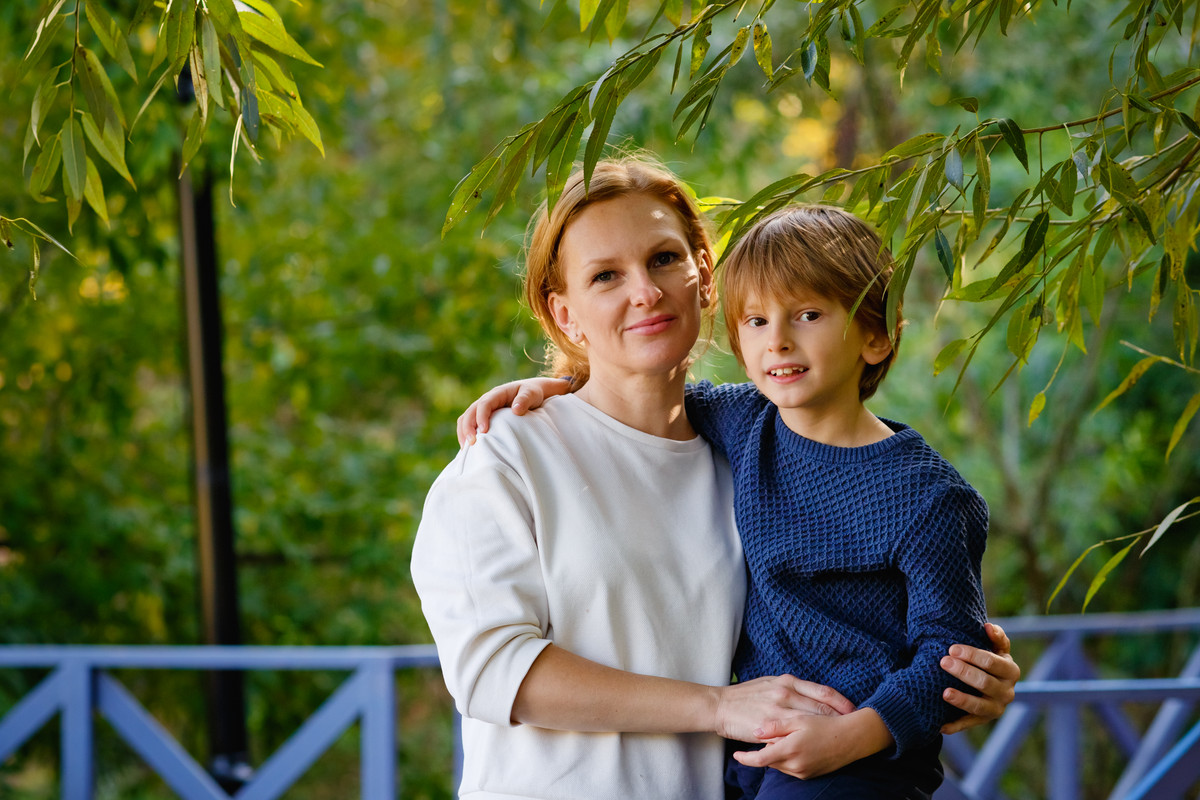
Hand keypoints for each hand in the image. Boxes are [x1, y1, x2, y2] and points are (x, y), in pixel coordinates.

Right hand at [456, 377, 570, 444]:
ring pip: (466, 418)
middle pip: (470, 412)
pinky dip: (466, 435)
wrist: (532, 392)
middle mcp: (487, 400)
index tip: (484, 431)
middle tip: (471, 444)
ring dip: (463, 433)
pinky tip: (469, 449)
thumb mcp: (532, 393)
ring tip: (466, 450)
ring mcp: (483, 409)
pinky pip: (469, 424)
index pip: (484, 404)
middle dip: (467, 428)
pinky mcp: (483, 417)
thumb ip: (525, 399)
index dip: (481, 417)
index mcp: (497, 394)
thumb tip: (515, 410)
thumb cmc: (533, 393)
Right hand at [714, 675, 855, 742]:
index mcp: (788, 681)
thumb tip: (812, 695)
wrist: (720, 706)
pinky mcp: (769, 727)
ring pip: (811, 722)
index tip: (855, 711)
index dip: (842, 703)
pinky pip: (793, 735)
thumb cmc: (745, 695)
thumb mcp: (770, 683)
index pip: (823, 692)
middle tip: (856, 728)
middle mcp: (786, 693)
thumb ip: (792, 688)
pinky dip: (807, 741)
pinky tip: (816, 747)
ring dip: (828, 731)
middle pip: (822, 708)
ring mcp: (778, 711)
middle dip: (841, 718)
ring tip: (841, 740)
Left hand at [732, 709, 891, 779]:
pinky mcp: (809, 774)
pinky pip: (790, 768)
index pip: (760, 759)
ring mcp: (802, 772)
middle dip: (764, 750)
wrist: (851, 739)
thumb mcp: (799, 720)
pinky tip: (794, 745)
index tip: (736, 755)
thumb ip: (776, 726)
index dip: (746, 758)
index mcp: (790, 749)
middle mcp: (795, 765)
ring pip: (779, 765)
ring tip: (785, 738)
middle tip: (767, 736)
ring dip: (776, 754)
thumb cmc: (826, 724)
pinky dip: (787, 758)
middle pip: (769, 761)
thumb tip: (756, 732)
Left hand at [940, 622, 1020, 733]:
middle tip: (943, 662)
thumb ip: (996, 636)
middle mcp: (1007, 692)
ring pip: (979, 707)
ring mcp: (996, 709)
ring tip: (944, 693)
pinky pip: (968, 724)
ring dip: (962, 700)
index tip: (952, 648)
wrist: (988, 681)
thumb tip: (988, 627)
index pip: (992, 662)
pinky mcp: (983, 721)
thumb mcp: (996, 648)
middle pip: (985, 683)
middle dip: (963, 672)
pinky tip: (941, 726)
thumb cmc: (989, 659)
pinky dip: (955, 726)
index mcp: (1011, 671)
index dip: (972, 655)